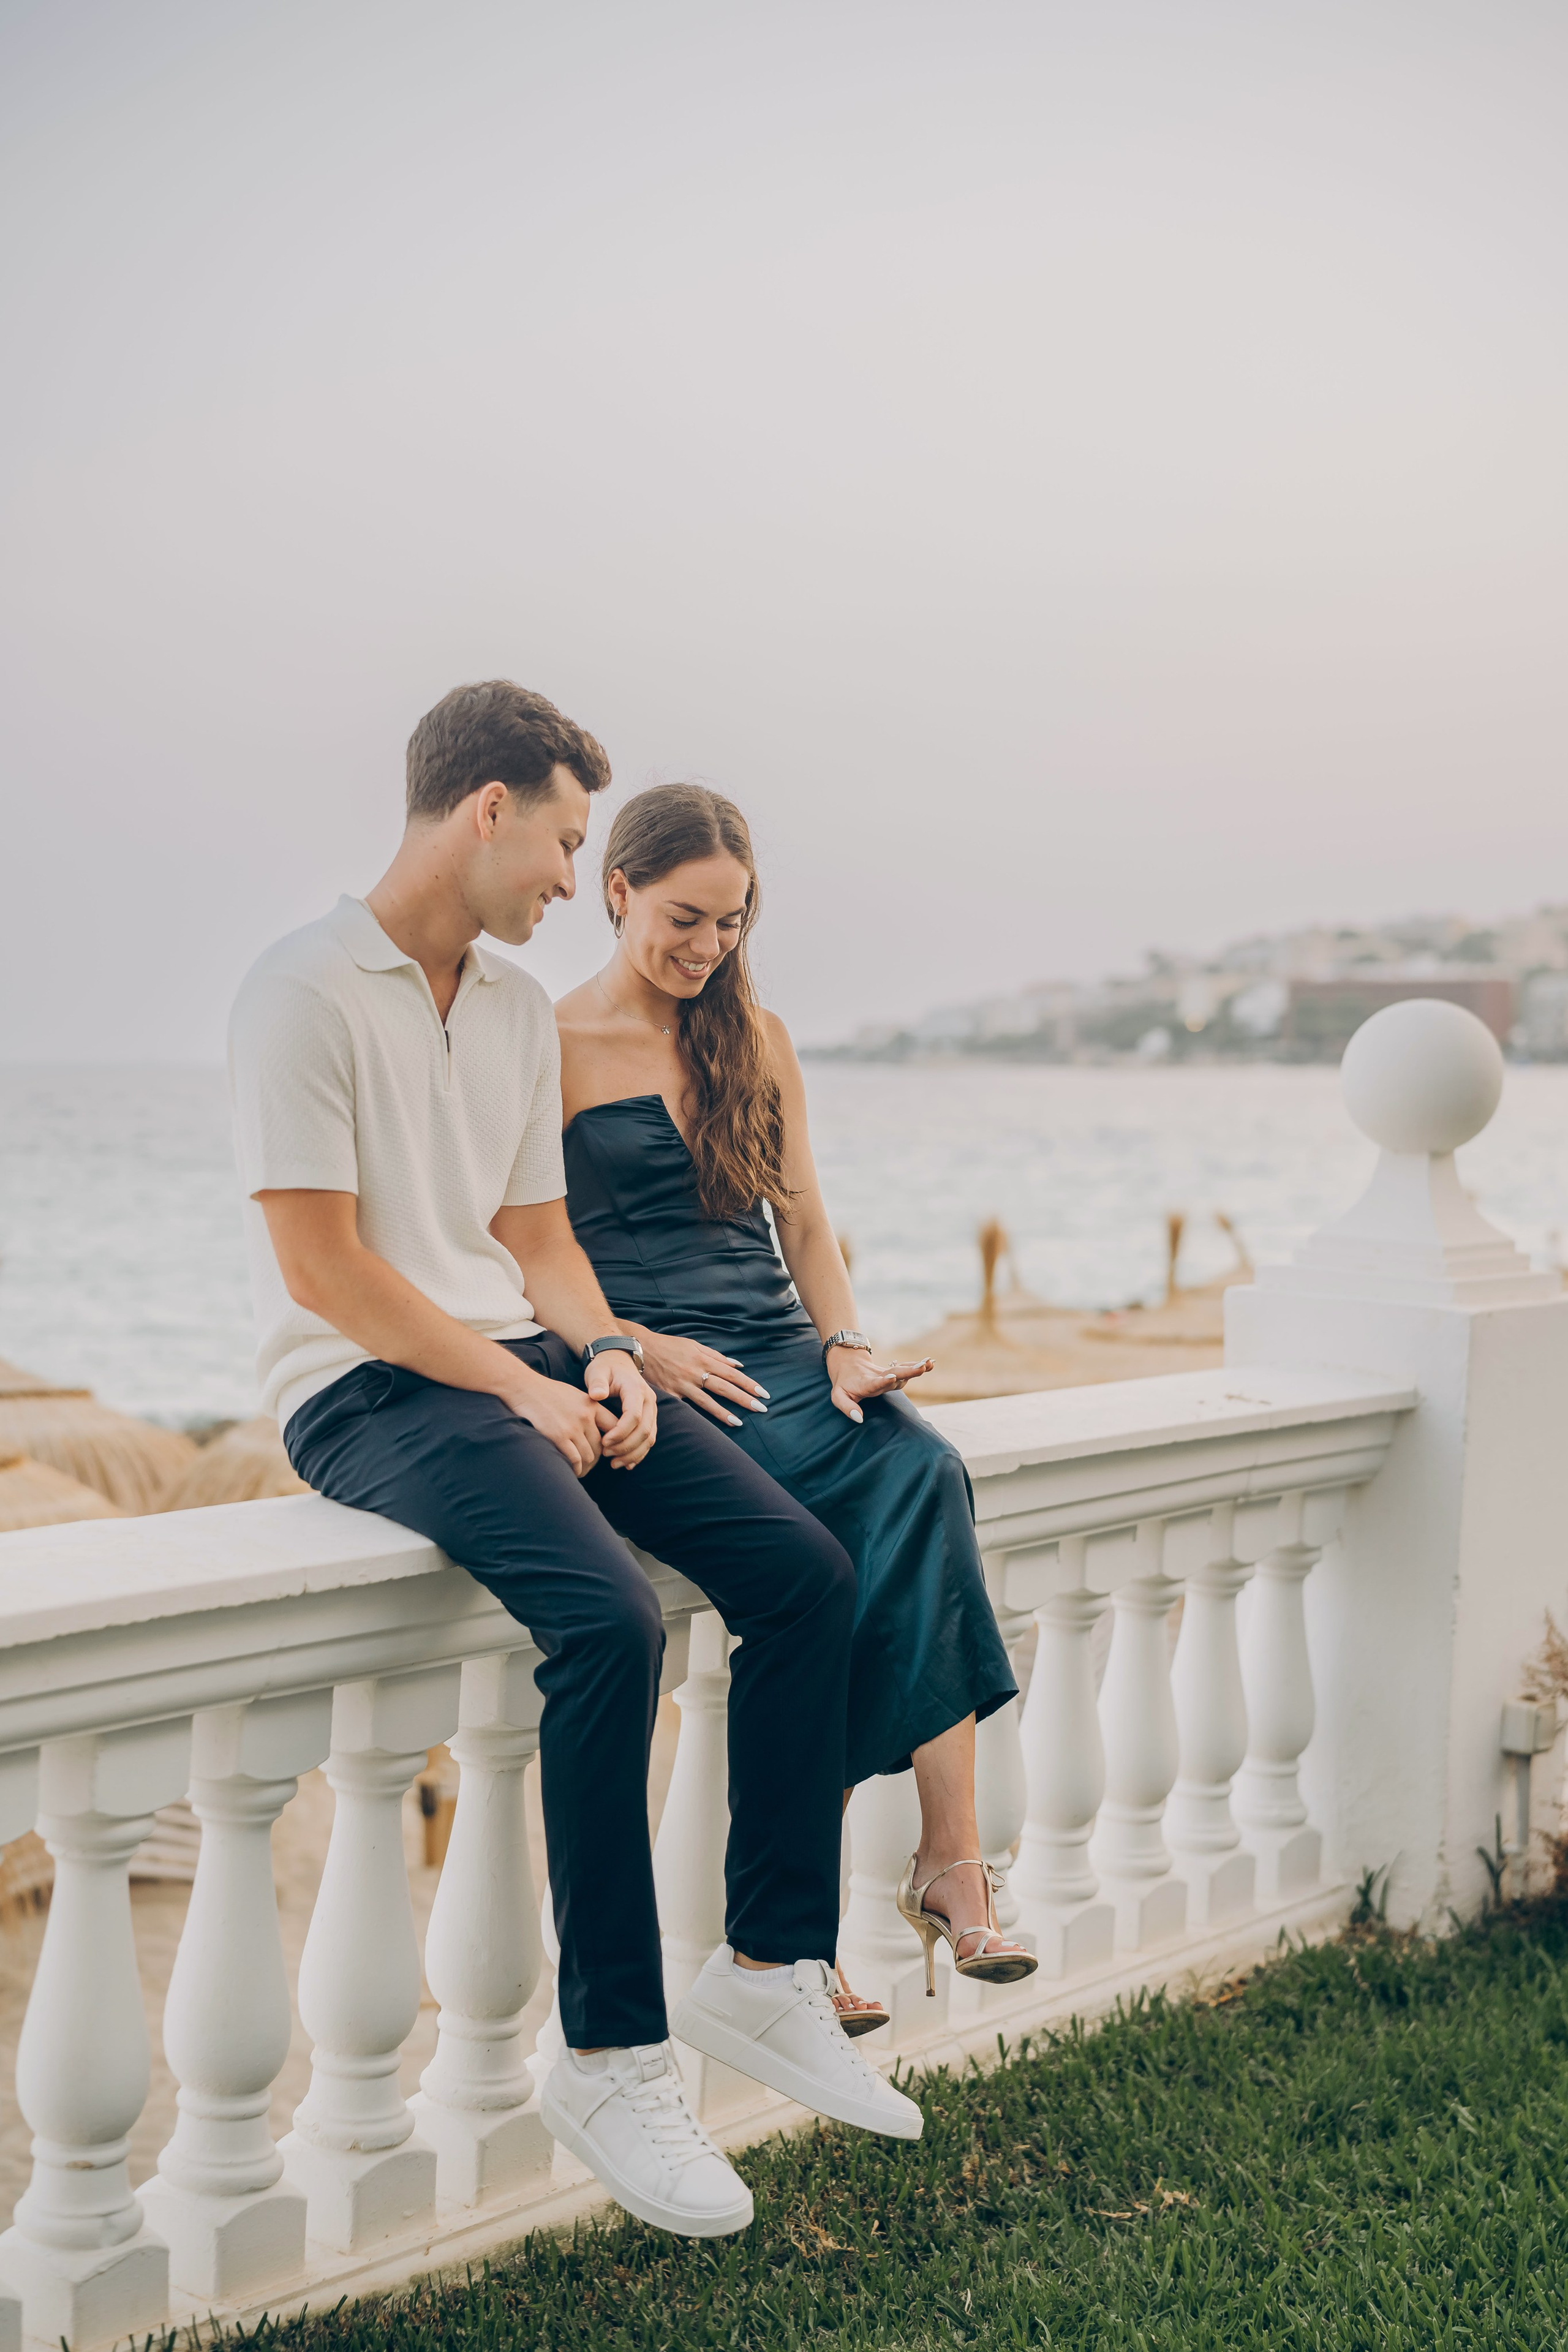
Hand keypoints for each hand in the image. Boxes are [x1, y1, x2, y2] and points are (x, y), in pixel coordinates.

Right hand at [504, 1365, 605, 1476]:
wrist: (524, 1388)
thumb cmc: (547, 1393)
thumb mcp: (575, 1395)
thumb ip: (588, 1410)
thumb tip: (596, 1429)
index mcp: (592, 1405)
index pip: (615, 1427)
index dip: (615, 1442)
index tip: (607, 1450)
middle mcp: (586, 1416)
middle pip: (601, 1446)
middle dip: (597, 1459)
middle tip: (589, 1465)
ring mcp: (572, 1427)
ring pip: (589, 1456)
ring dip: (586, 1467)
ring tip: (580, 1471)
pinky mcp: (558, 1436)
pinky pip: (574, 1460)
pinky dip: (575, 1469)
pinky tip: (572, 1471)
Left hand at [584, 1351, 658, 1468]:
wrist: (619, 1362)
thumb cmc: (605, 1368)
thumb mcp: (597, 1371)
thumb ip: (597, 1382)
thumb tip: (598, 1395)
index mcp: (636, 1389)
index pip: (633, 1416)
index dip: (620, 1432)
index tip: (603, 1442)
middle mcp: (649, 1401)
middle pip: (644, 1431)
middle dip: (625, 1447)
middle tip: (605, 1455)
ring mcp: (652, 1410)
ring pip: (649, 1438)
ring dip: (632, 1454)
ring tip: (613, 1463)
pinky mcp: (650, 1418)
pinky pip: (650, 1439)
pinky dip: (639, 1453)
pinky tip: (626, 1464)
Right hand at [633, 1330, 769, 1430]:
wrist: (641, 1349)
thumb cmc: (669, 1346)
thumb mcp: (694, 1345)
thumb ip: (716, 1356)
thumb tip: (737, 1365)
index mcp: (703, 1358)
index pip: (732, 1374)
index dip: (748, 1384)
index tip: (763, 1393)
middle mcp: (696, 1372)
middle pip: (725, 1387)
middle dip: (744, 1398)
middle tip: (761, 1409)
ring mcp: (683, 1385)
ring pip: (708, 1401)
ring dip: (725, 1412)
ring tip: (740, 1422)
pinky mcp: (671, 1394)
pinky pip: (687, 1407)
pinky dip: (699, 1415)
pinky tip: (709, 1425)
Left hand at [827, 1345, 933, 1424]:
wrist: (848, 1365)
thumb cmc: (844, 1385)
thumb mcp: (838, 1397)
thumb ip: (847, 1408)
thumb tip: (860, 1419)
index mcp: (865, 1384)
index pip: (875, 1383)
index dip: (883, 1381)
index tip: (891, 1377)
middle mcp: (878, 1377)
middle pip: (893, 1374)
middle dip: (906, 1372)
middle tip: (920, 1368)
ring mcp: (886, 1374)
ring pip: (901, 1371)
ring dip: (915, 1368)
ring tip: (928, 1364)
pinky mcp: (893, 1372)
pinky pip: (905, 1368)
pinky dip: (917, 1366)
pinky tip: (931, 1363)